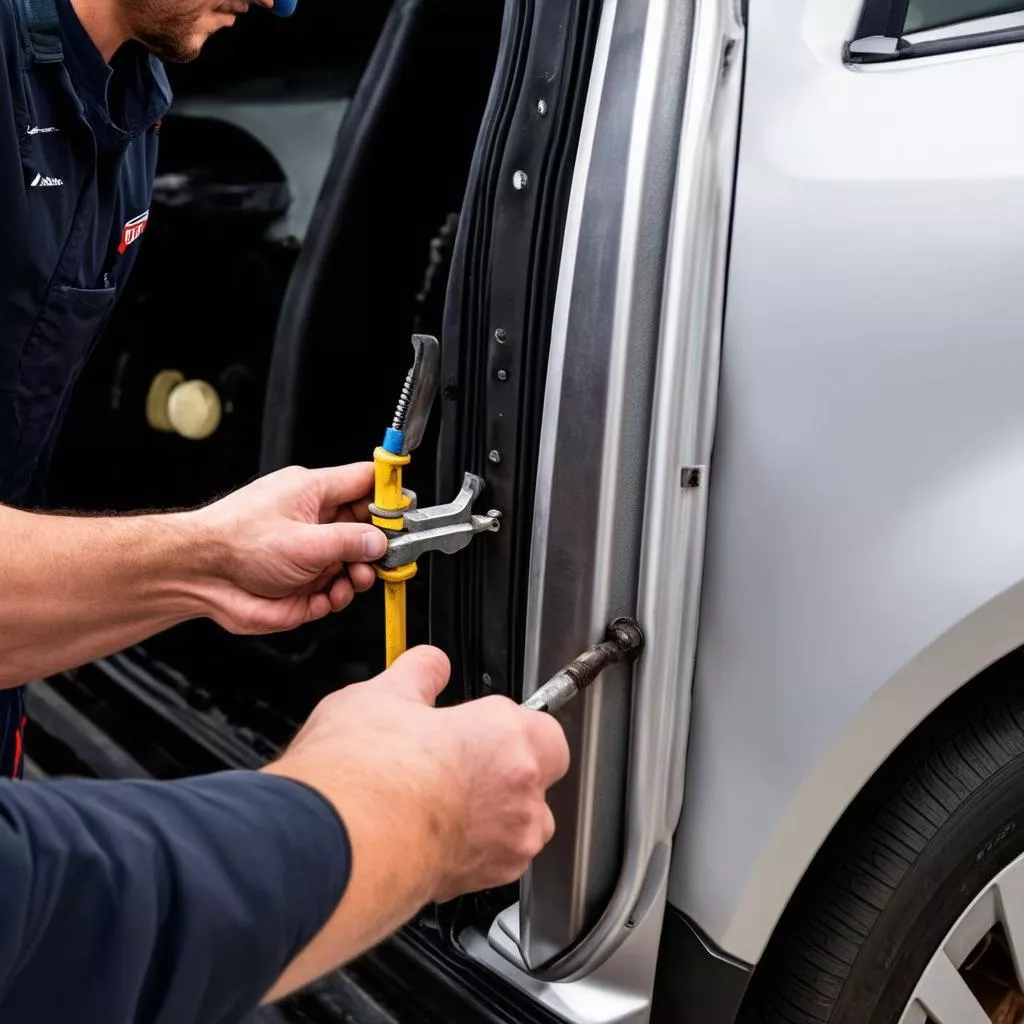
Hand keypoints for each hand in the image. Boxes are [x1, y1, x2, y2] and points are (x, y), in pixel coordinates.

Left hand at [187, 464, 386, 633]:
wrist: (200, 576)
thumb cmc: (235, 543)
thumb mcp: (304, 540)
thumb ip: (350, 542)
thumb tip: (380, 541)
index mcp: (313, 492)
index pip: (364, 482)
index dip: (388, 494)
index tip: (406, 510)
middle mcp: (314, 521)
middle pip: (366, 527)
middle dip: (379, 544)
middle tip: (386, 556)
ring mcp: (310, 554)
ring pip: (355, 563)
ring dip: (360, 574)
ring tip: (354, 579)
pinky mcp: (303, 585)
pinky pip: (336, 590)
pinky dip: (338, 595)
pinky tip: (330, 595)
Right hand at [266, 646, 570, 904]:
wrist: (334, 847)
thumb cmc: (361, 777)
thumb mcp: (381, 695)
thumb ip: (420, 673)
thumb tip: (430, 665)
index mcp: (508, 739)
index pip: (543, 727)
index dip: (510, 722)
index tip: (479, 719)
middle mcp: (520, 796)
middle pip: (536, 778)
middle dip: (502, 768)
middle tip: (452, 756)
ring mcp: (505, 846)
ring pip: (519, 824)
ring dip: (489, 812)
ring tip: (433, 796)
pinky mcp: (479, 883)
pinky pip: (490, 860)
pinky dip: (466, 847)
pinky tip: (423, 829)